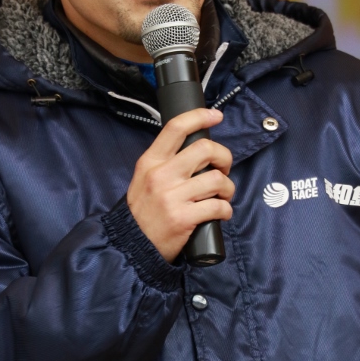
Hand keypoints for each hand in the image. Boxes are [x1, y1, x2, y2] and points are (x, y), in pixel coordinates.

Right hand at [126, 108, 234, 261]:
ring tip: (223, 195)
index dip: (199, 116)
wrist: (131, 244)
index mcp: (151, 162)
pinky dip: (226, 210)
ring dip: (228, 188)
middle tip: (224, 168)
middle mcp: (161, 175)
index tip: (215, 115)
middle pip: (205, 149)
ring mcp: (172, 197)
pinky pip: (218, 206)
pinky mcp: (183, 218)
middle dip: (224, 157)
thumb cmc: (143, 211)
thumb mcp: (144, 178)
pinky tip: (221, 213)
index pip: (176, 128)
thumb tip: (197, 149)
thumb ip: (165, 162)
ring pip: (216, 179)